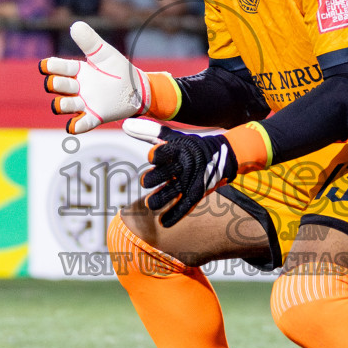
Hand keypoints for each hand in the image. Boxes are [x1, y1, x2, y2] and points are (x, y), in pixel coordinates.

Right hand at [39, 21, 149, 134]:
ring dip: (62, 104)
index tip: (46, 65)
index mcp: (77, 70)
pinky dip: (76, 126)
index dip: (52, 67)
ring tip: (63, 103)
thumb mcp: (105, 53)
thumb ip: (90, 41)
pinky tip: (73, 127)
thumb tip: (75, 25)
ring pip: (65, 105)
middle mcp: (77, 87)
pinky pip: (82, 123)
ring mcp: (84, 103)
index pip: (59, 68)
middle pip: (58, 86)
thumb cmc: (118, 69)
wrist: (138, 88)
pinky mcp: (94, 116)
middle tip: (56, 82)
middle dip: (56, 84)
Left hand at [123, 118, 237, 227]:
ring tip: (150, 204)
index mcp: (178, 149)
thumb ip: (148, 131)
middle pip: (164, 174)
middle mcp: (184, 165)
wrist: (221, 156)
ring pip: (172, 193)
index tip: (151, 157)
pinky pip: (185, 207)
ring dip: (158, 200)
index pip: (164, 152)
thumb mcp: (172, 137)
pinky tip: (163, 223)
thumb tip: (125, 124)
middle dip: (152, 179)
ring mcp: (191, 181)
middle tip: (146, 182)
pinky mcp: (197, 194)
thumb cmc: (188, 147)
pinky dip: (174, 216)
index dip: (156, 155)